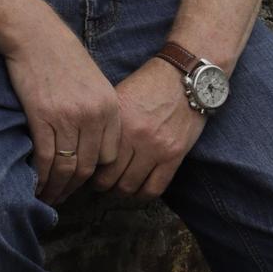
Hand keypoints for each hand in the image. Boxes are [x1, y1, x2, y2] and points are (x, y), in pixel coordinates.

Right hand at [2, 9, 122, 205]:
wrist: (35, 34)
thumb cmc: (62, 56)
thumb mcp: (94, 82)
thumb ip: (98, 112)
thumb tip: (91, 144)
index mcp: (110, 107)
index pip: (108, 156)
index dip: (93, 174)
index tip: (80, 182)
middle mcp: (94, 115)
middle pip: (88, 167)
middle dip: (73, 188)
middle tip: (61, 198)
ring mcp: (69, 117)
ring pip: (66, 167)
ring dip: (56, 188)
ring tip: (47, 197)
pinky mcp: (43, 116)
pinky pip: (46, 158)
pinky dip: (41, 176)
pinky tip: (36, 184)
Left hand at [89, 56, 206, 202]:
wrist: (186, 77)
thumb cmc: (150, 83)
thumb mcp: (119, 96)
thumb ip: (105, 123)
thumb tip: (87, 147)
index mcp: (118, 121)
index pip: (95, 159)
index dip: (87, 171)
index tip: (86, 172)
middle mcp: (135, 137)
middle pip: (110, 179)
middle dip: (100, 187)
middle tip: (97, 185)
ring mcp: (156, 148)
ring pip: (130, 187)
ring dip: (120, 192)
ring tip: (116, 188)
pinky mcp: (174, 155)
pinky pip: (155, 188)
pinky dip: (142, 195)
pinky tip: (136, 190)